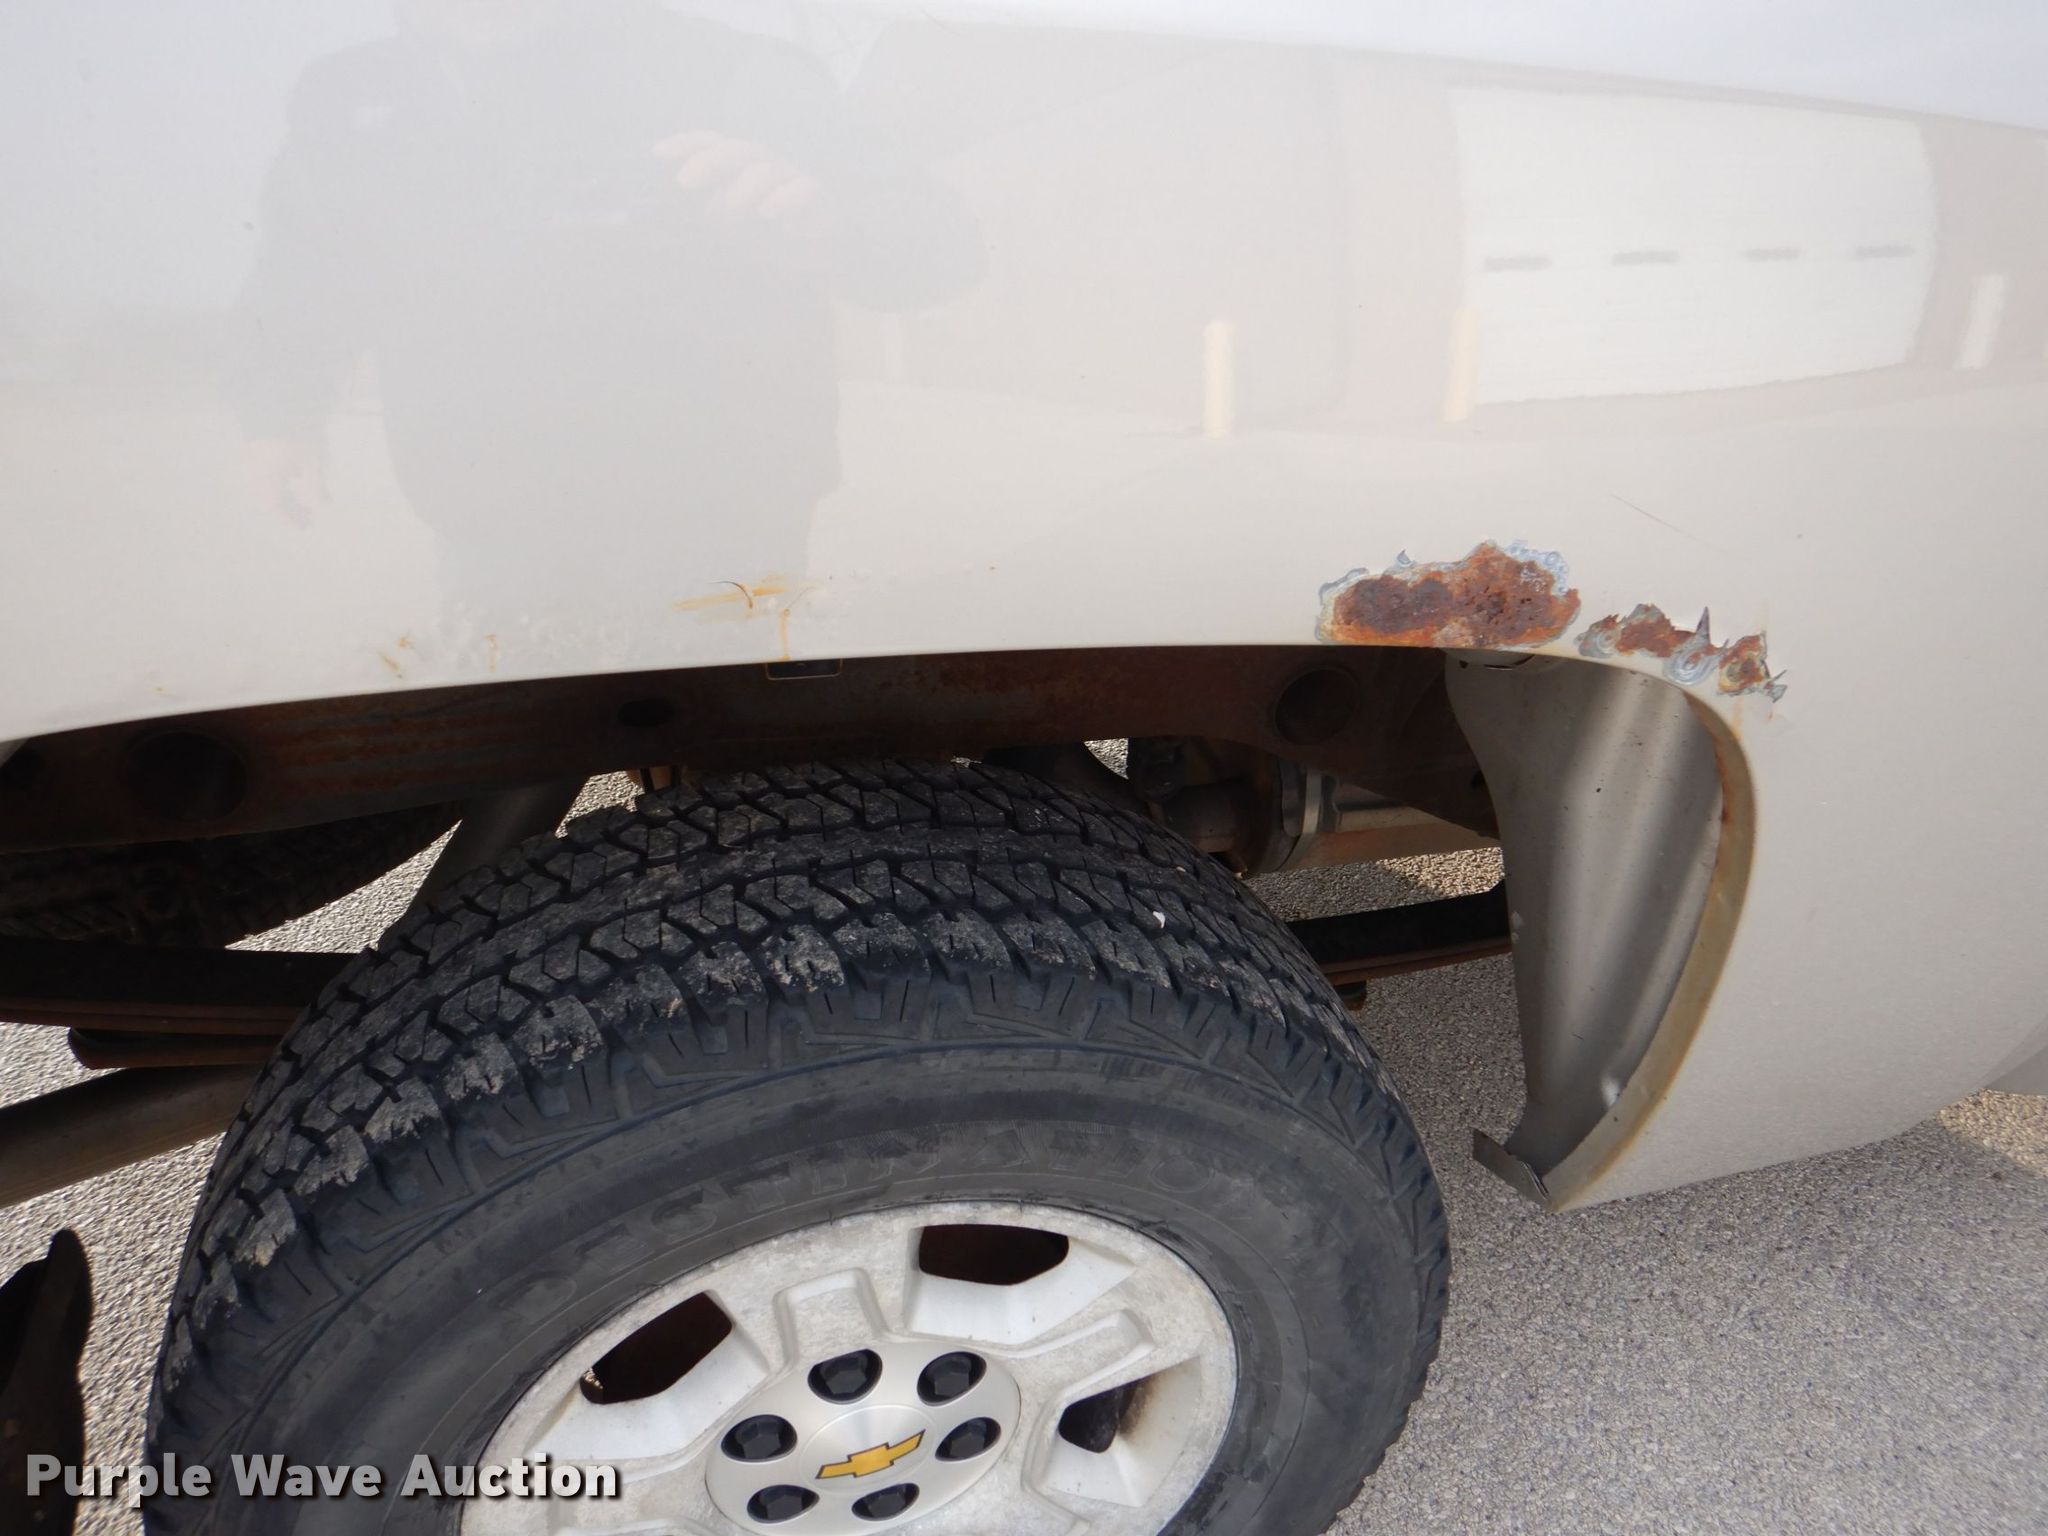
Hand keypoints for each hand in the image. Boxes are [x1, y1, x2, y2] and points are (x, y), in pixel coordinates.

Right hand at [244, 437, 329, 526]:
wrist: (275, 402)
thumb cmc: (297, 434)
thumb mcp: (313, 461)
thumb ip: (316, 485)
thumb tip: (323, 505)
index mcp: (267, 482)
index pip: (277, 509)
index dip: (291, 519)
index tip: (304, 527)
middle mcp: (253, 475)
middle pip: (269, 500)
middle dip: (288, 508)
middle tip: (306, 515)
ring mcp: (249, 462)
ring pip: (264, 487)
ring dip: (282, 495)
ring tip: (300, 496)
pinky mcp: (250, 449)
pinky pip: (261, 473)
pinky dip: (276, 480)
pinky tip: (291, 474)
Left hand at [654, 132, 826, 238]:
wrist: (829, 254)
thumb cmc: (775, 239)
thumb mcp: (733, 232)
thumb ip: (706, 220)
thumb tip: (667, 219)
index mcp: (740, 169)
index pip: (712, 144)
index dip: (686, 144)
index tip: (658, 152)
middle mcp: (764, 167)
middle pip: (736, 151)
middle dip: (707, 161)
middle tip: (685, 181)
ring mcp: (791, 179)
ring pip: (766, 169)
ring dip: (745, 185)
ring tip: (731, 206)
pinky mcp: (817, 198)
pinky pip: (802, 189)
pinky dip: (785, 198)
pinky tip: (769, 212)